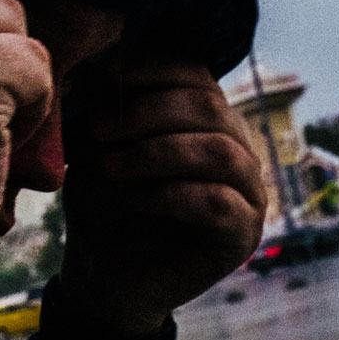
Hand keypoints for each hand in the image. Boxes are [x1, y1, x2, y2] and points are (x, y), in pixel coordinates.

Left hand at [59, 59, 265, 334]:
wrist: (105, 279)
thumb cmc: (102, 206)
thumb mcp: (96, 148)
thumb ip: (103, 107)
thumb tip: (90, 60)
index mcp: (205, 117)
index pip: (194, 71)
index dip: (148, 68)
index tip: (97, 77)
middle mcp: (236, 147)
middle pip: (208, 106)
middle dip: (146, 112)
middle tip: (97, 130)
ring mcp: (247, 192)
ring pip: (220, 152)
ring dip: (157, 152)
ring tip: (110, 166)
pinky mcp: (243, 235)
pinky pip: (217, 202)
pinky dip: (168, 195)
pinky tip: (131, 199)